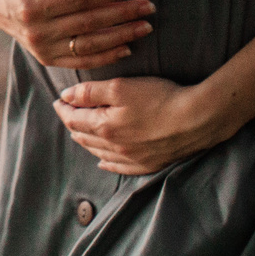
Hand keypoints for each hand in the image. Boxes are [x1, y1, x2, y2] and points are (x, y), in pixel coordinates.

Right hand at [0, 0, 154, 71]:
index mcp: (30, 4)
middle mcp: (36, 31)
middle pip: (89, 23)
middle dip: (123, 14)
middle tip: (148, 6)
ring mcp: (41, 49)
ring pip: (89, 46)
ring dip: (121, 37)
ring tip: (145, 27)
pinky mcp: (47, 59)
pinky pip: (81, 61)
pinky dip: (106, 57)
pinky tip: (127, 47)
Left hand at [52, 76, 231, 174]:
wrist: (197, 120)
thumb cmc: (159, 98)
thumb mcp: (121, 87)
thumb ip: (91, 92)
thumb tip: (66, 97)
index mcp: (104, 127)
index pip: (74, 119)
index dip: (63, 109)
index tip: (58, 101)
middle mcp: (114, 147)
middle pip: (84, 137)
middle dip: (72, 124)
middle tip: (66, 113)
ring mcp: (132, 159)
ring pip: (99, 153)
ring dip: (86, 142)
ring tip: (79, 133)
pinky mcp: (149, 164)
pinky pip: (120, 168)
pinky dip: (107, 163)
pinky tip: (102, 162)